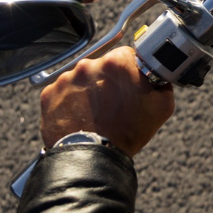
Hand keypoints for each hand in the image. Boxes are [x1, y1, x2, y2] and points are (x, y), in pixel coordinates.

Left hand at [40, 47, 174, 156]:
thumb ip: (162, 83)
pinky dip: (71, 101)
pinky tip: (81, 116)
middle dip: (109, 80)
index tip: (130, 84)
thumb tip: (158, 77)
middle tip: (114, 102)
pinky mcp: (49, 93)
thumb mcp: (162, 106)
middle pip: (102, 65)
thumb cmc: (127, 132)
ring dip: (89, 90)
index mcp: (117, 62)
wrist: (92, 157)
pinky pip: (63, 91)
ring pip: (81, 78)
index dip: (131, 70)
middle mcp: (89, 64)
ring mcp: (66, 78)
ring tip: (96, 112)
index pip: (127, 55)